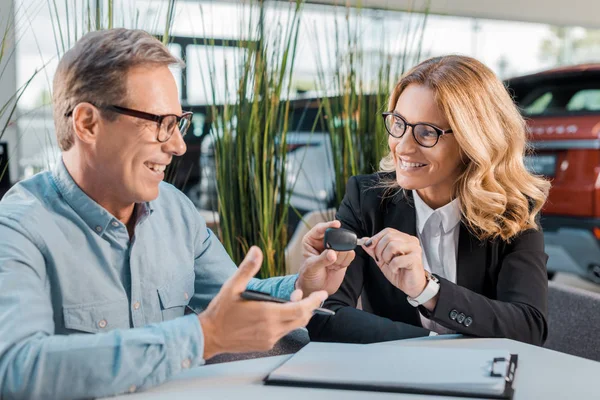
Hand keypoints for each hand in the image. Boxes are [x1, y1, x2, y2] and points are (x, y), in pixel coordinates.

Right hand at [198, 246, 327, 359]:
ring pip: (294, 326)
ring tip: (295, 301)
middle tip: (313, 297)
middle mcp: (272, 328)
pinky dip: (288, 322)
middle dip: (310, 307)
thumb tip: (256, 250)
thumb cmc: (221, 312)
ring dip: (299, 314)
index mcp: (268, 313)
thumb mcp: (232, 286)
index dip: (313, 301)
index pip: (300, 309)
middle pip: (301, 318)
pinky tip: (281, 314)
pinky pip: (284, 333)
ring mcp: (269, 338)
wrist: (210, 335)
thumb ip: (247, 268)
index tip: (321, 294)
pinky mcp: (266, 344)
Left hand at [296, 220, 354, 296]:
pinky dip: (344, 262)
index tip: (337, 225)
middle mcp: (324, 242)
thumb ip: (322, 260)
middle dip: (337, 247)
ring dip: (339, 258)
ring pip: (345, 246)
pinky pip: (350, 255)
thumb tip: (333, 254)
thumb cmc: (309, 276)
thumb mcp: (311, 268)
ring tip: (330, 266)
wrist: (316, 288)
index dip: (329, 225)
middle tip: (333, 257)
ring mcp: (335, 248)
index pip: (321, 228)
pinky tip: (336, 267)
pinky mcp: (343, 256)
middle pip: (336, 236)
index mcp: (312, 240)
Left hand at [361, 228, 427, 298]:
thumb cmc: (400, 272)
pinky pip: (397, 259)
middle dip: (379, 249)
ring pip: (393, 246)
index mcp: (404, 238)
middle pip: (389, 237)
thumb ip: (374, 250)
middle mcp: (411, 241)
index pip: (388, 231)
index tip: (369, 246)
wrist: (411, 286)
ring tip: (390, 264)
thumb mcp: (383, 260)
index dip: (376, 238)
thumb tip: (364, 241)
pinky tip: (396, 270)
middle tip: (381, 260)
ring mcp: (414, 249)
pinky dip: (393, 266)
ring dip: (386, 258)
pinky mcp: (415, 259)